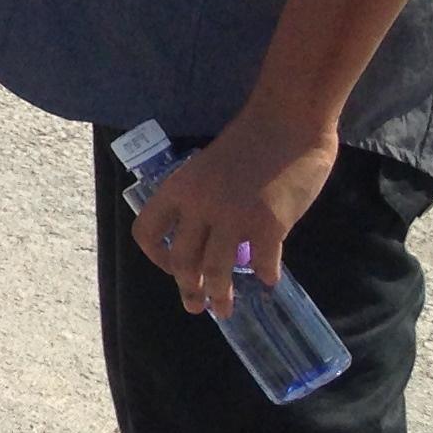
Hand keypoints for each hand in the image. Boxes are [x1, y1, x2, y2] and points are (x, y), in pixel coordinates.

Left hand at [132, 107, 337, 317]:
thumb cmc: (247, 141)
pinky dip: (266, 276)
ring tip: (224, 310)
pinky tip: (269, 282)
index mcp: (178, 188)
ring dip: (220, 295)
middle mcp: (199, 206)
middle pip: (183, 261)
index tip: (172, 267)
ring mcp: (233, 218)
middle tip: (196, 306)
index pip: (147, 231)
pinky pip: (263, 263)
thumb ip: (201, 200)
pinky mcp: (269, 225)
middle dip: (189, 289)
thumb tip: (206, 237)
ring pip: (218, 271)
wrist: (285, 122)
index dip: (156, 256)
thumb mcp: (206, 168)